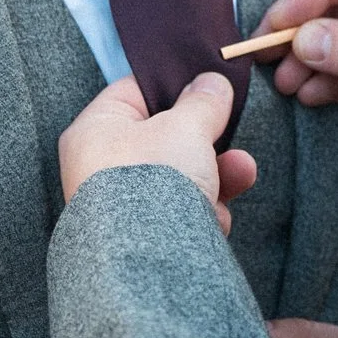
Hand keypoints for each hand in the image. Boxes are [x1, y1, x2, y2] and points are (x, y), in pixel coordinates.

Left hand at [58, 73, 257, 229]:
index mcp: (96, 129)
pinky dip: (202, 213)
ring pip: (179, 178)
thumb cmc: (154, 179)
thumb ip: (203, 101)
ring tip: (241, 173)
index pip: (135, 92)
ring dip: (216, 176)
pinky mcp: (143, 237)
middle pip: (164, 138)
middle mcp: (100, 166)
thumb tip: (212, 81)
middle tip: (231, 134)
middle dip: (207, 141)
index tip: (208, 85)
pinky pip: (180, 214)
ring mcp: (121, 204)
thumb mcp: (187, 126)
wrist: (149, 257)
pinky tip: (214, 218)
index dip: (175, 85)